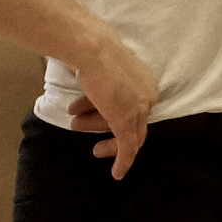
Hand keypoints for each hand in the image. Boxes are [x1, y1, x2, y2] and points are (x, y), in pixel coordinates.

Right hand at [63, 29, 160, 178]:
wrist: (89, 47)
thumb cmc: (89, 50)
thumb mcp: (100, 67)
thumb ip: (103, 80)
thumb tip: (90, 80)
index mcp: (145, 82)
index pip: (134, 107)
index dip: (109, 111)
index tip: (92, 115)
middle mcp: (147, 95)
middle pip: (130, 119)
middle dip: (102, 123)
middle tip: (80, 127)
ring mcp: (139, 108)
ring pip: (123, 130)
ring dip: (94, 127)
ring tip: (73, 124)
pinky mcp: (127, 121)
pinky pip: (128, 147)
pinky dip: (123, 161)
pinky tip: (117, 174)